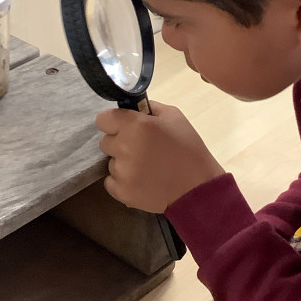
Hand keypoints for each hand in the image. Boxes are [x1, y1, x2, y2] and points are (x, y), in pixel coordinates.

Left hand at [96, 101, 225, 212]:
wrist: (197, 187)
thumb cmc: (188, 148)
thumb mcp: (174, 117)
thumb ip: (150, 108)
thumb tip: (134, 108)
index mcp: (135, 125)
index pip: (103, 119)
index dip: (113, 122)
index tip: (124, 127)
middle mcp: (123, 147)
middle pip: (105, 142)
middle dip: (120, 143)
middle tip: (141, 148)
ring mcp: (121, 171)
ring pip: (110, 162)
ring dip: (123, 163)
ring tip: (146, 168)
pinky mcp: (121, 192)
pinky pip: (111, 182)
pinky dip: (123, 182)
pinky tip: (141, 181)